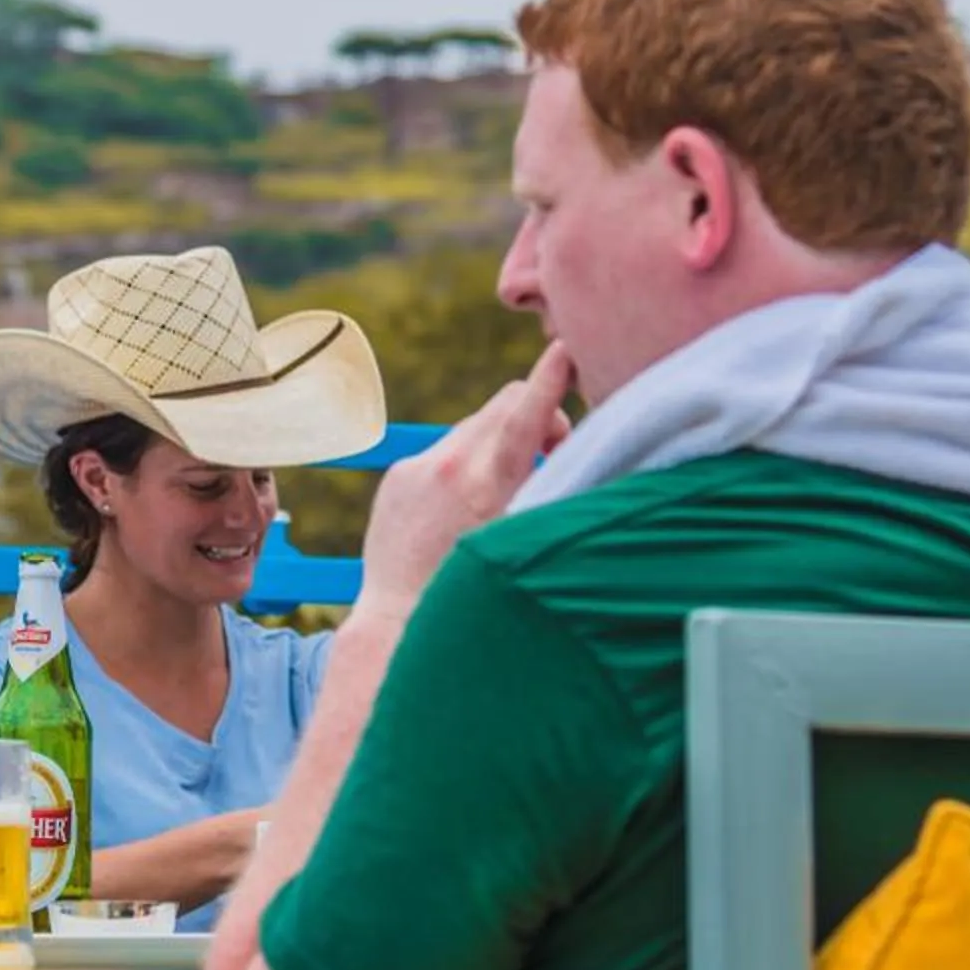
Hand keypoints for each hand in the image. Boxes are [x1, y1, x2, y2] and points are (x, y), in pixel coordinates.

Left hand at [358, 342, 573, 611]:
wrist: (397, 620)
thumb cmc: (471, 592)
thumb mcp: (519, 544)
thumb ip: (546, 494)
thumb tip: (572, 458)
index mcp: (487, 487)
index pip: (526, 415)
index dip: (551, 378)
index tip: (567, 348)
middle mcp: (450, 467)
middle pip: (505, 406)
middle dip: (537, 415)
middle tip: (556, 447)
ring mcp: (418, 468)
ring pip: (475, 429)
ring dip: (499, 443)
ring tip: (506, 488)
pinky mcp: (398, 475)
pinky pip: (443, 453)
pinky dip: (463, 465)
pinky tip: (462, 508)